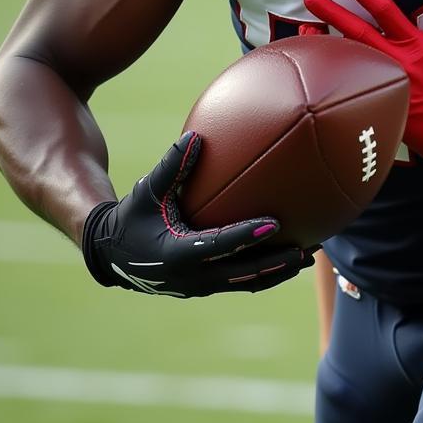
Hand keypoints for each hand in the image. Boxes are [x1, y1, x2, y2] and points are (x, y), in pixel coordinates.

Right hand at [81, 132, 315, 296]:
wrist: (114, 255)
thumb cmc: (132, 217)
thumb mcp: (147, 192)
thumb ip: (172, 166)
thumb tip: (195, 136)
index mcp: (176, 254)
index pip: (218, 245)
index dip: (245, 235)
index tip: (274, 223)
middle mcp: (192, 276)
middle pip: (242, 274)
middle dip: (276, 263)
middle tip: (306, 250)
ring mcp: (201, 285)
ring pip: (246, 283)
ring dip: (277, 272)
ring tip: (308, 257)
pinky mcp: (206, 286)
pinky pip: (241, 282)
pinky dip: (265, 274)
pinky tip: (288, 259)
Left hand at [304, 0, 422, 176]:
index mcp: (413, 44)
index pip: (383, 9)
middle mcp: (394, 62)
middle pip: (356, 32)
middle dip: (332, 12)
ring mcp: (380, 83)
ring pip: (347, 58)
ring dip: (325, 41)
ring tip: (305, 26)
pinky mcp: (373, 101)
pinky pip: (346, 82)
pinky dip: (331, 69)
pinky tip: (315, 59)